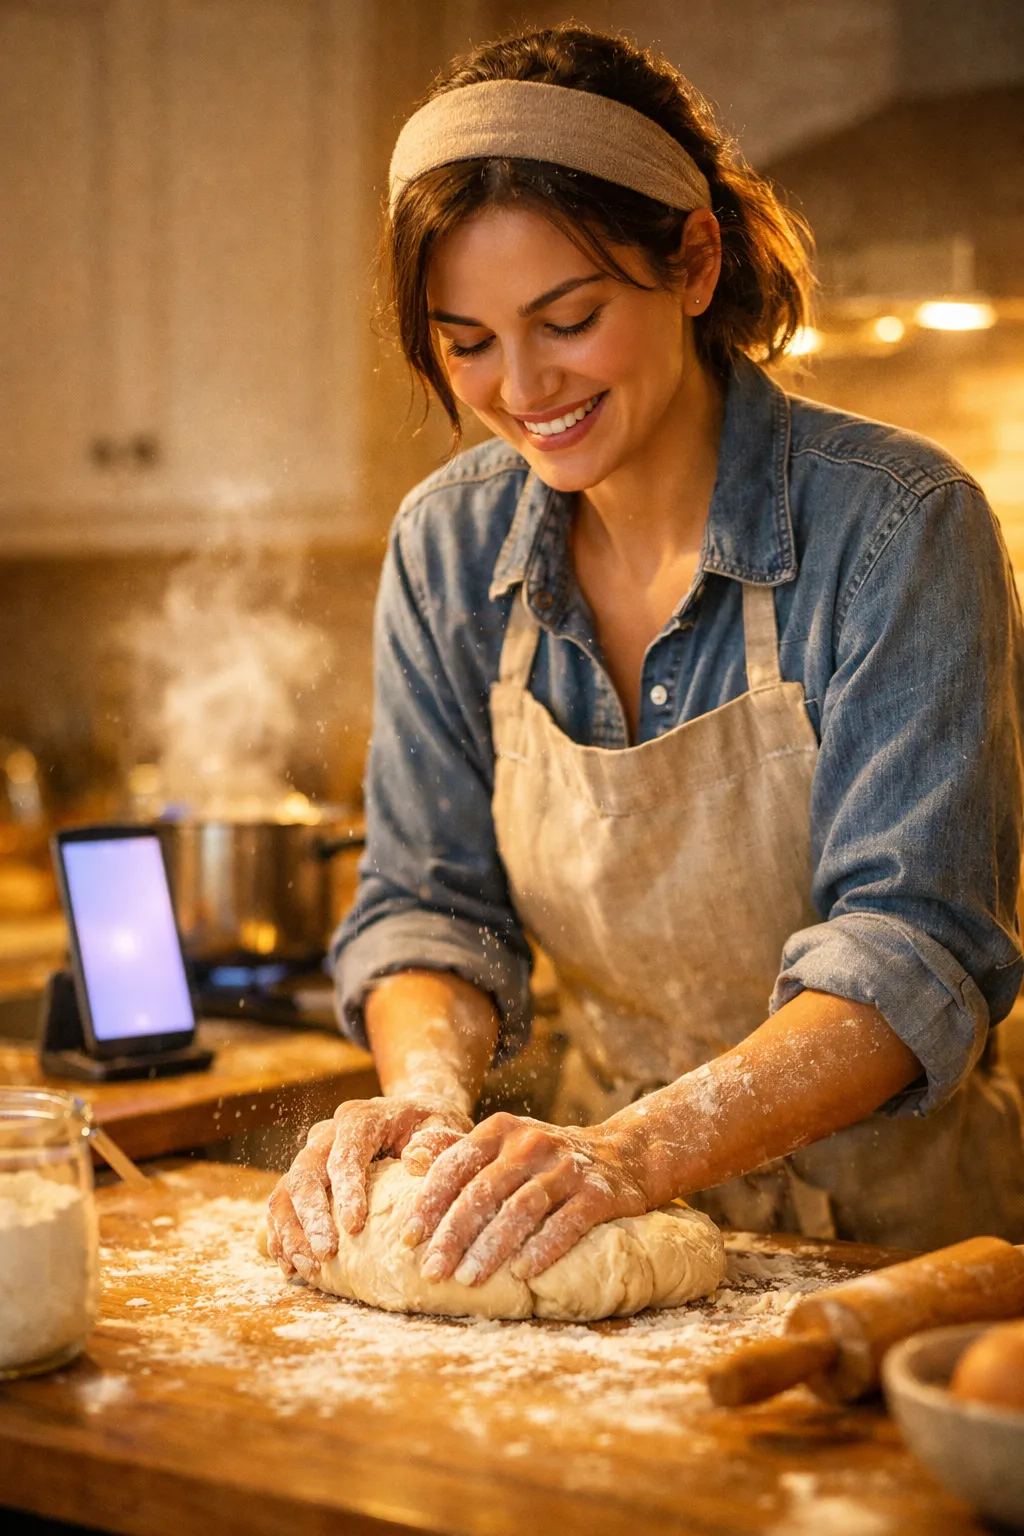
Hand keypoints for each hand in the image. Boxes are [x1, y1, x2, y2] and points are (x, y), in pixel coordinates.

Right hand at [265, 1095, 471, 1280]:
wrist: (412, 1116)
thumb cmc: (431, 1126)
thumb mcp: (444, 1125)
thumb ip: (437, 1140)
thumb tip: (416, 1157)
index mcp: (360, 1118)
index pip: (345, 1154)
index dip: (346, 1189)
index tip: (354, 1225)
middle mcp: (327, 1134)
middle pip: (305, 1172)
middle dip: (311, 1216)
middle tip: (326, 1253)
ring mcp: (311, 1156)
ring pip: (284, 1191)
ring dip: (290, 1232)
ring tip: (309, 1267)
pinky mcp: (305, 1178)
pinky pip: (280, 1206)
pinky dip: (281, 1236)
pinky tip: (291, 1266)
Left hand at [401, 1112, 649, 1285]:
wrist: (624, 1153)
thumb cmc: (546, 1159)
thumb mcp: (503, 1143)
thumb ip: (456, 1150)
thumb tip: (409, 1156)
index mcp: (501, 1130)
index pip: (456, 1164)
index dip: (429, 1202)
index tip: (408, 1238)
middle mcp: (531, 1143)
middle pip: (484, 1190)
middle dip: (453, 1234)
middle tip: (432, 1272)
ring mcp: (566, 1168)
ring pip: (522, 1208)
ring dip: (491, 1247)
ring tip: (468, 1279)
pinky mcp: (598, 1193)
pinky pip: (568, 1222)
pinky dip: (543, 1248)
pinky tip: (522, 1273)